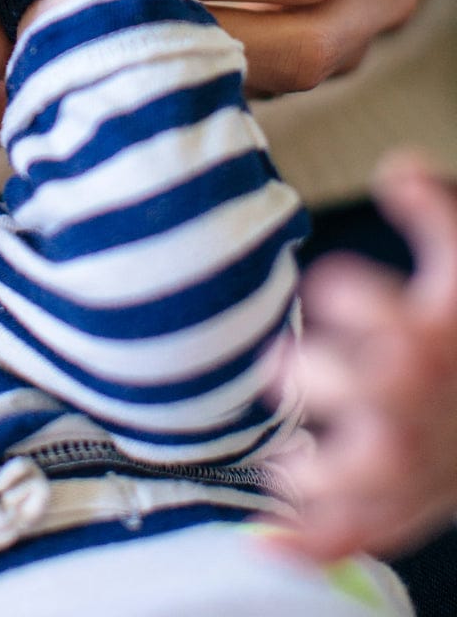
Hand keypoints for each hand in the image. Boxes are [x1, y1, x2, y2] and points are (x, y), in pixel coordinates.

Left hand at [140, 0, 426, 94]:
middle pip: (305, 45)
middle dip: (204, 29)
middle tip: (121, 4)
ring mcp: (364, 38)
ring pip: (283, 78)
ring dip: (199, 55)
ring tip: (129, 23)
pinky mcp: (328, 68)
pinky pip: (267, 84)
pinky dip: (206, 65)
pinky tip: (155, 38)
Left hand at [271, 154, 456, 560]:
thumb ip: (436, 215)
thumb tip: (397, 165)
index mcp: (435, 331)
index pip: (393, 310)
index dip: (355, 296)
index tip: (320, 286)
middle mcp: (425, 393)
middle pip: (374, 391)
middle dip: (320, 378)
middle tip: (278, 370)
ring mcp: (419, 454)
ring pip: (368, 473)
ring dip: (318, 470)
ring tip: (281, 463)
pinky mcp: (413, 500)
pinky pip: (366, 529)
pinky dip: (317, 540)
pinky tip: (269, 538)